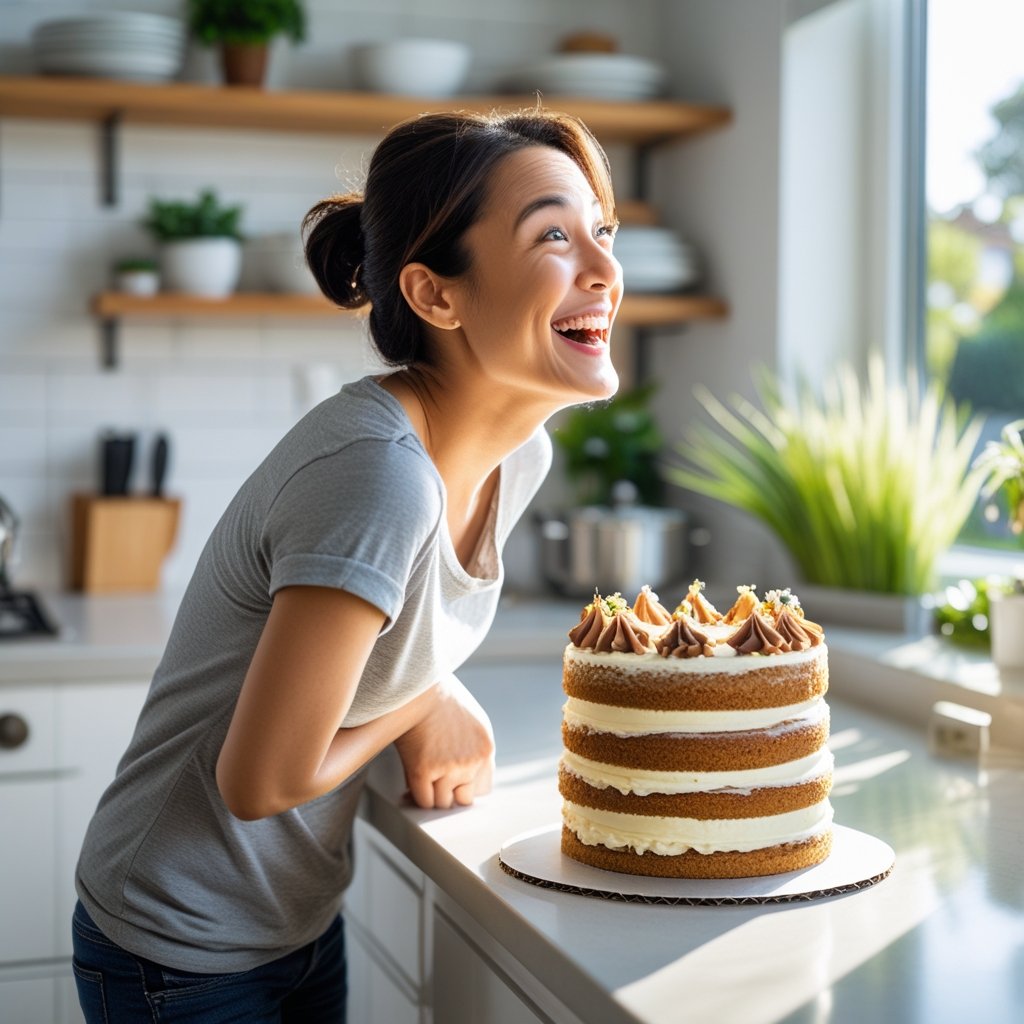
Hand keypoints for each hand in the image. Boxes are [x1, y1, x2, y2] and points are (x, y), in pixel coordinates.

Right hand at [394, 675, 494, 808]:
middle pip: (463, 799)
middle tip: (435, 783)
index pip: (483, 786)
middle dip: (449, 793)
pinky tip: (412, 783)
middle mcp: (472, 761)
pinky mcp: (423, 771)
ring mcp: (449, 768)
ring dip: (431, 794)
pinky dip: (417, 796)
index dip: (465, 786)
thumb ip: (473, 747)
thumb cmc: (438, 698)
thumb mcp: (471, 720)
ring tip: (422, 781)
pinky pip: (424, 801)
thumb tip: (464, 775)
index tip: (453, 784)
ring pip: (442, 803)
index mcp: (485, 747)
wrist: (416, 685)